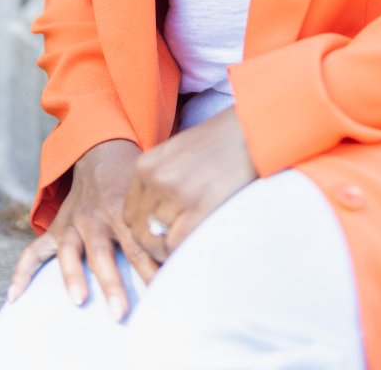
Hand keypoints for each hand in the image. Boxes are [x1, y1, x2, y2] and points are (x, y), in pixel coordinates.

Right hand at [7, 139, 158, 319]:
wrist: (103, 150)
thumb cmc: (133, 179)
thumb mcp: (149, 191)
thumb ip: (160, 218)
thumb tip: (186, 248)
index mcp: (122, 207)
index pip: (137, 245)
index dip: (149, 269)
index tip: (160, 291)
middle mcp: (95, 216)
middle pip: (103, 254)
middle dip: (112, 283)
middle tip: (120, 311)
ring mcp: (72, 223)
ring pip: (69, 252)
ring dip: (72, 277)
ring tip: (78, 300)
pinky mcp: (57, 228)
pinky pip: (34, 252)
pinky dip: (22, 274)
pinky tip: (15, 297)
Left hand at [123, 106, 257, 262]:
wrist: (251, 128)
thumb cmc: (220, 142)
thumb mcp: (177, 154)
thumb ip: (161, 181)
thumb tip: (156, 220)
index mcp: (146, 164)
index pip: (129, 214)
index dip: (145, 230)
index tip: (163, 235)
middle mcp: (155, 177)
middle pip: (138, 230)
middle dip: (154, 245)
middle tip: (175, 247)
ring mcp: (176, 191)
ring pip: (156, 241)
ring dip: (169, 250)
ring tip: (188, 246)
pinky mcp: (199, 205)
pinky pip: (176, 244)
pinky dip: (182, 252)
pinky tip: (196, 244)